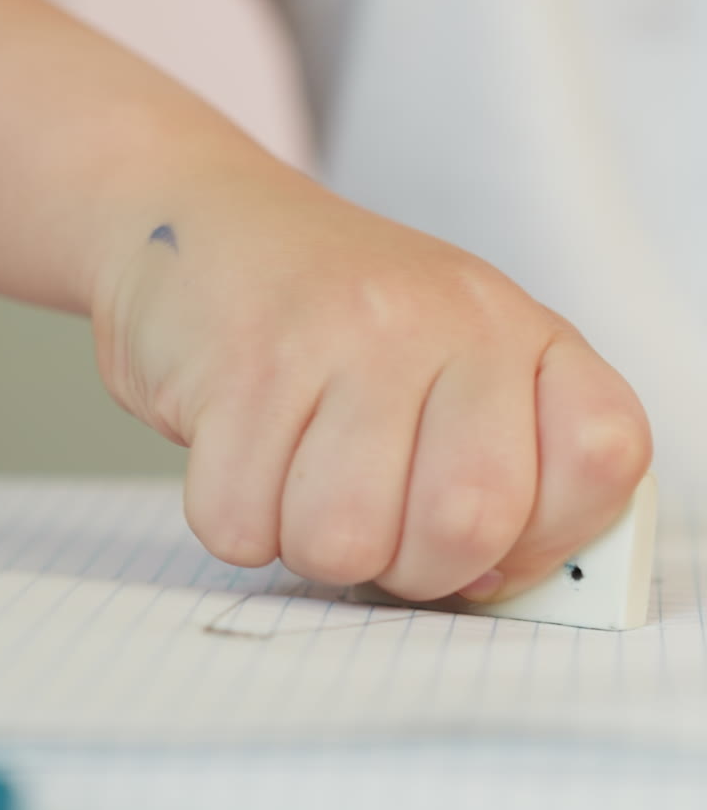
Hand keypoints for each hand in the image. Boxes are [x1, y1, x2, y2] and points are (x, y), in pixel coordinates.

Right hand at [94, 139, 650, 603]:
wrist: (206, 226)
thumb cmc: (342, 330)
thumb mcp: (457, 373)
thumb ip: (506, 478)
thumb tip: (486, 583)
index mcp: (525, 333)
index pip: (603, 457)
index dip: (547, 531)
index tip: (490, 524)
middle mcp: (451, 319)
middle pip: (466, 526)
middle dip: (409, 565)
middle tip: (379, 514)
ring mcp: (347, 332)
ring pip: (342, 543)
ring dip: (310, 543)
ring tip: (303, 474)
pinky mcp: (244, 361)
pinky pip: (240, 523)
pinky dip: (235, 517)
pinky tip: (246, 451)